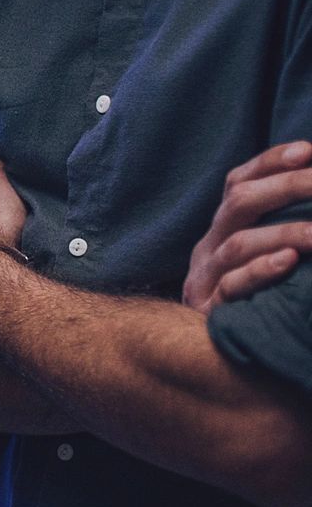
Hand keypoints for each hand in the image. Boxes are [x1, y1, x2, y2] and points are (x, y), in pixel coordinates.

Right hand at [184, 141, 311, 314]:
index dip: (271, 162)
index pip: (239, 182)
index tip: (308, 151)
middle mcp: (209, 246)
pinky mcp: (209, 312)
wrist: (204, 356)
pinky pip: (232, 287)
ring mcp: (205, 278)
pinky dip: (261, 272)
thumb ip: (281, 228)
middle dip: (286, 187)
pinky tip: (289, 262)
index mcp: (222, 229)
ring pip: (238, 244)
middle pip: (238, 203)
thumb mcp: (262, 255)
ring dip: (285, 233)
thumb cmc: (254, 299)